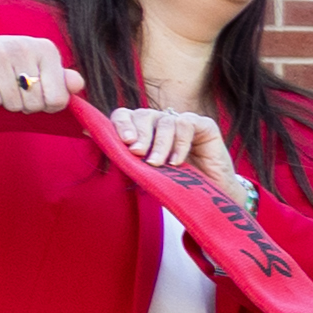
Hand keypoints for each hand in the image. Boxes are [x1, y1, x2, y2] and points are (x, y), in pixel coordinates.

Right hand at [0, 32, 80, 115]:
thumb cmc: (16, 64)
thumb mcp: (43, 67)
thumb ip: (62, 79)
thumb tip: (77, 84)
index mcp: (46, 49)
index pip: (58, 98)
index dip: (49, 105)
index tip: (40, 95)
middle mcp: (24, 47)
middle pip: (35, 104)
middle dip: (27, 105)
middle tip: (19, 91)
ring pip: (13, 103)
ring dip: (9, 103)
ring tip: (5, 87)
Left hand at [108, 104, 249, 211]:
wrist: (212, 197)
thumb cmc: (177, 186)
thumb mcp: (148, 173)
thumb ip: (129, 160)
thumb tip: (101, 146)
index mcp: (144, 131)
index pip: (125, 116)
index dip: (121, 124)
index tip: (125, 141)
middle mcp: (161, 123)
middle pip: (143, 115)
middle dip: (139, 134)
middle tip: (138, 153)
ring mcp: (182, 121)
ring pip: (164, 120)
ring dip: (159, 144)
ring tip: (158, 164)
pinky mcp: (203, 124)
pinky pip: (186, 124)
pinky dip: (179, 143)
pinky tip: (177, 161)